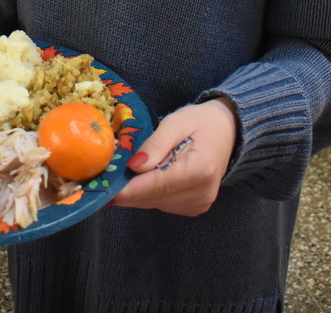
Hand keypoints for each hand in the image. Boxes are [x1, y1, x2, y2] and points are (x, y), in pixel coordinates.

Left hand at [112, 99, 237, 215]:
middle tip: (100, 178)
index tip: (100, 189)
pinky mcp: (194, 208)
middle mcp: (199, 195)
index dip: (125, 189)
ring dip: (136, 190)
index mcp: (198, 171)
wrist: (230, 132)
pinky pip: (161, 203)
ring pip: (153, 203)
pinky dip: (149, 192)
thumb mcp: (178, 121)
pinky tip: (144, 176)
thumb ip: (156, 144)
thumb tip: (135, 166)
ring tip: (120, 173)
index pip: (154, 186)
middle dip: (124, 188)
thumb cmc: (202, 122)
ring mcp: (198, 205)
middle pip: (151, 198)